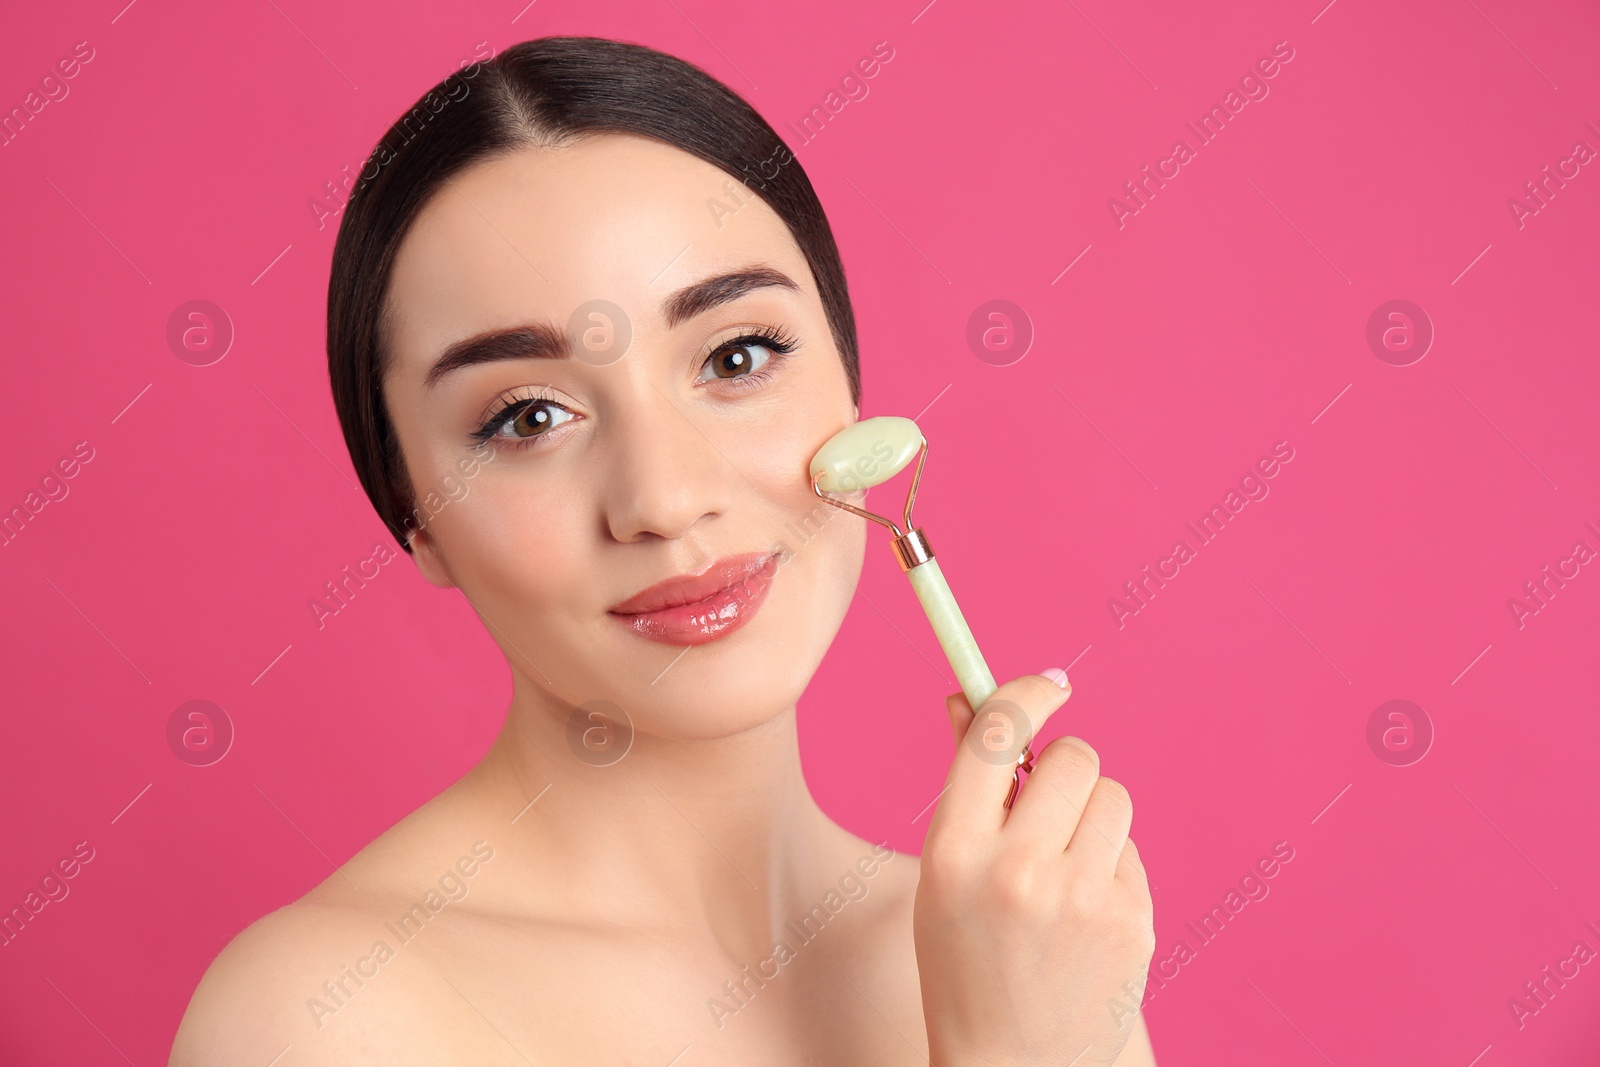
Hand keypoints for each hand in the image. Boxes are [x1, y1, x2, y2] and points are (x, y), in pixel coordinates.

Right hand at [914, 670, 1155, 1066]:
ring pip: (1113, 797)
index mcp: (954, 854)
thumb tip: (970, 700)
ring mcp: (1083, 901)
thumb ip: (965, 786)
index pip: (998, 734)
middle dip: (1062, 767)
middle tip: (1045, 804)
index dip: (1027, 693)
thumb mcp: (943, 873)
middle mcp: (1019, 872)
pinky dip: (1109, 867)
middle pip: (1072, 758)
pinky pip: (1131, 851)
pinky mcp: (1133, 924)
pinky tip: (1083, 914)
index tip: (1052, 684)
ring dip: (1090, 814)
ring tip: (1062, 867)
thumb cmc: (964, 959)